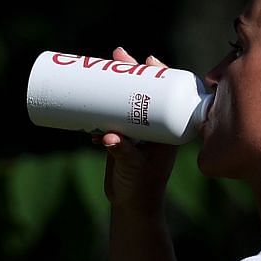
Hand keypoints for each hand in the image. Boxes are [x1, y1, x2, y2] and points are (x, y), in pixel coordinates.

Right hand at [97, 47, 179, 214]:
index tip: (147, 60)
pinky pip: (113, 113)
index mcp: (168, 130)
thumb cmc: (141, 188)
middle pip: (145, 89)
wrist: (131, 206)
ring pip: (127, 98)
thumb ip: (123, 153)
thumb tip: (109, 137)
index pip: (168, 94)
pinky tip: (91, 92)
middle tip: (118, 55)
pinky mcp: (121, 136)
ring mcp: (137, 130)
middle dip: (131, 70)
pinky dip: (102, 103)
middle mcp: (154, 126)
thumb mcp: (134, 168)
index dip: (159, 74)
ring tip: (102, 66)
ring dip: (115, 82)